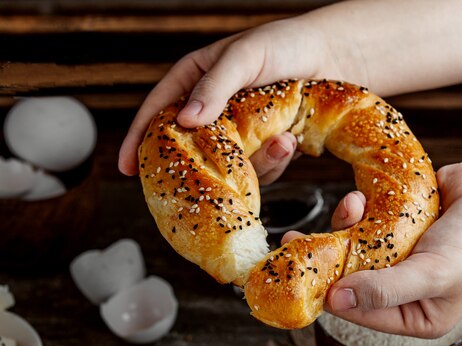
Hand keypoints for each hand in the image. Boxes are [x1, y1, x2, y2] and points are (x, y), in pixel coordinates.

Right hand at [118, 12, 340, 176]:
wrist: (335, 59)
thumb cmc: (287, 45)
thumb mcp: (246, 55)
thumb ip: (215, 85)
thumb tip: (185, 120)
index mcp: (196, 81)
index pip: (158, 111)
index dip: (139, 139)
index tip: (126, 167)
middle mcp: (212, 111)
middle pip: (187, 148)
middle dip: (194, 169)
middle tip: (198, 184)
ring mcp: (238, 135)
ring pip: (226, 166)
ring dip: (253, 162)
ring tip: (283, 139)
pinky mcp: (263, 151)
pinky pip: (258, 170)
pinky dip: (274, 162)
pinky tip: (291, 142)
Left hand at [305, 158, 461, 337]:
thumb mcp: (432, 274)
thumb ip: (384, 291)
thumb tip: (336, 301)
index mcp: (413, 316)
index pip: (359, 314)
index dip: (329, 296)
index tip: (300, 277)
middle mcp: (400, 292)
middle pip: (349, 282)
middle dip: (325, 260)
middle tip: (294, 242)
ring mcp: (396, 259)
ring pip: (352, 250)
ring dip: (344, 228)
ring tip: (350, 208)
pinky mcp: (394, 230)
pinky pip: (363, 224)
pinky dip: (357, 211)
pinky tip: (359, 199)